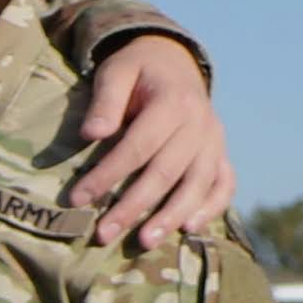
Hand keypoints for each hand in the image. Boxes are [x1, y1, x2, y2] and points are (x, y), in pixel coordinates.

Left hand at [76, 38, 229, 250]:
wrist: (174, 60)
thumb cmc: (137, 70)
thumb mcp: (116, 72)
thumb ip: (105, 101)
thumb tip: (91, 133)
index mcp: (173, 101)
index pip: (138, 146)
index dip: (108, 175)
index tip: (78, 199)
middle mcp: (200, 123)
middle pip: (165, 172)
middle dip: (133, 206)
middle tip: (103, 234)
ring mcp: (215, 140)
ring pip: (197, 184)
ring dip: (171, 216)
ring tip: (144, 242)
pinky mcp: (221, 153)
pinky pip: (224, 184)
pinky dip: (212, 207)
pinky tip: (189, 229)